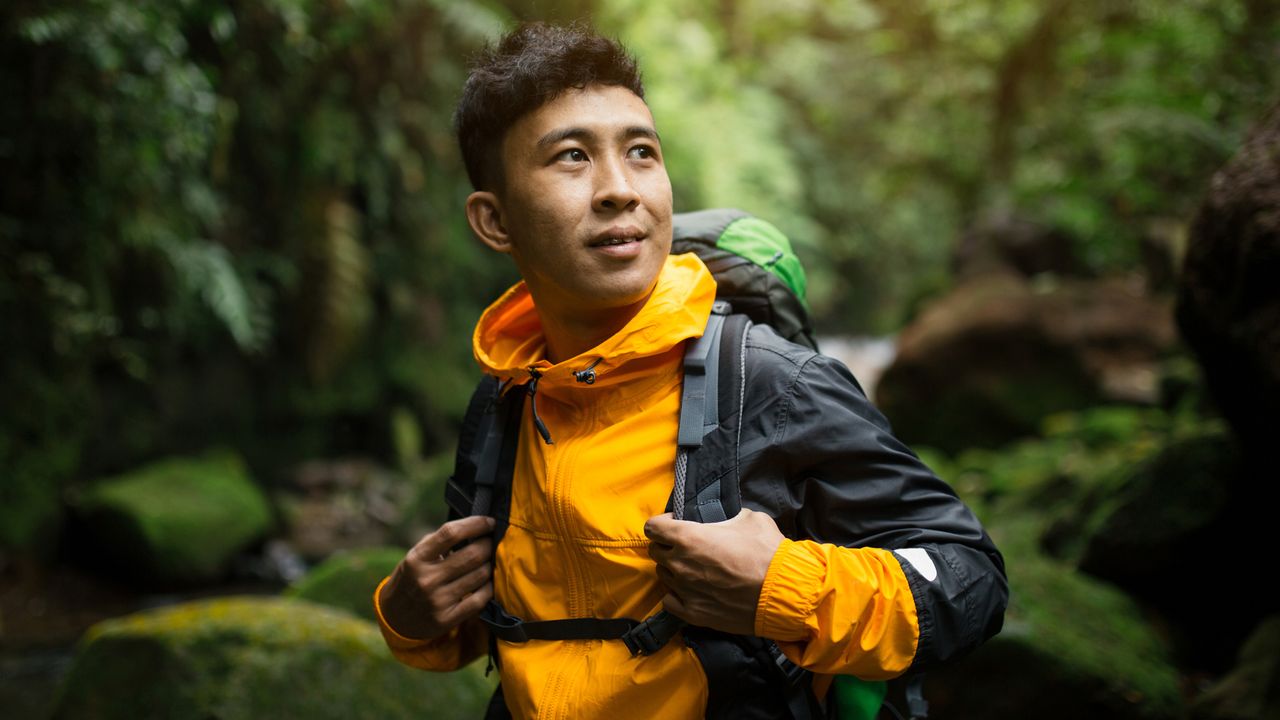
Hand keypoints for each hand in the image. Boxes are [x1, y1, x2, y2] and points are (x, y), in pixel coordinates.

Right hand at [378, 516, 494, 639]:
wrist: (394, 617)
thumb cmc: (412, 578)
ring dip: (490, 565)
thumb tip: (477, 527)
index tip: (489, 521)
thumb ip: (441, 542)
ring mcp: (437, 600)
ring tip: (489, 561)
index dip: (476, 524)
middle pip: (472, 554)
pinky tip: (487, 582)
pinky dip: (489, 588)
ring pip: (480, 575)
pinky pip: (480, 599)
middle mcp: (426, 579)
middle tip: (492, 542)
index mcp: (417, 558)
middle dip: (488, 545)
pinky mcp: (447, 618)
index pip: (451, 533)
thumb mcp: (416, 556)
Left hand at [644, 508, 784, 635]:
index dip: (662, 524)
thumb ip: (726, 516)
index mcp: (688, 537)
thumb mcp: (750, 519)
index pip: (652, 527)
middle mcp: (680, 563)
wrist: (782, 592)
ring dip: (674, 570)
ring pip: (663, 575)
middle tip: (687, 547)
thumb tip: (724, 518)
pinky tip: (692, 591)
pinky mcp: (692, 613)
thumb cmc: (767, 553)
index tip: (674, 524)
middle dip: (667, 546)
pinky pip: (670, 601)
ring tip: (695, 570)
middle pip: (655, 551)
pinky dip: (677, 595)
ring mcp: (684, 590)